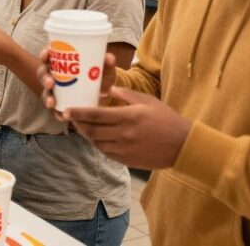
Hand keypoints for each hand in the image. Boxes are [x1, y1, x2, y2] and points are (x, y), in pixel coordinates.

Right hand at [39, 52, 117, 116]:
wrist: (105, 96)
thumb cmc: (101, 76)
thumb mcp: (105, 69)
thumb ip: (107, 63)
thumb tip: (109, 58)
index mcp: (62, 60)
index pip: (48, 54)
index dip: (44, 54)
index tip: (45, 56)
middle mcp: (55, 74)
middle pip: (43, 73)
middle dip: (44, 78)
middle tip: (50, 83)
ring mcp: (56, 90)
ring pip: (46, 92)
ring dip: (47, 97)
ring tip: (52, 103)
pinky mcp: (60, 104)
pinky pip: (54, 109)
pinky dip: (56, 113)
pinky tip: (60, 116)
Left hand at [64, 87, 191, 169]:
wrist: (183, 146)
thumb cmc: (167, 119)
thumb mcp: (148, 101)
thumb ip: (126, 95)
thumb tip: (109, 90)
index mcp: (128, 117)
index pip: (96, 115)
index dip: (79, 113)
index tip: (66, 110)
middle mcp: (124, 134)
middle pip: (92, 130)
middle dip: (78, 124)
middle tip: (69, 117)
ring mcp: (124, 149)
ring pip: (96, 142)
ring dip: (86, 134)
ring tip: (81, 125)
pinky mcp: (126, 160)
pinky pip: (106, 151)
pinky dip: (97, 143)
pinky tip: (96, 136)